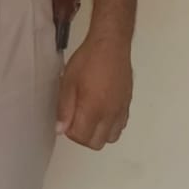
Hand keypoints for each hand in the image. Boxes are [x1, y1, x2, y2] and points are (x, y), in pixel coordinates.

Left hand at [56, 33, 132, 149]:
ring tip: (88, 117)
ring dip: (98, 133)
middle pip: (97, 143)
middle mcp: (110, 113)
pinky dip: (110, 126)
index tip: (65, 120)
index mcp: (94, 109)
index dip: (70, 132)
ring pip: (111, 137)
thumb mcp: (68, 83)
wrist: (111, 45)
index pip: (82, 138)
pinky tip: (101, 112)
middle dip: (83, 137)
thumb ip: (64, 109)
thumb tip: (61, 130)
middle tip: (75, 120)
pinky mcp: (127, 104)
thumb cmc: (87, 61)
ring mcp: (121, 110)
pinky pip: (121, 126)